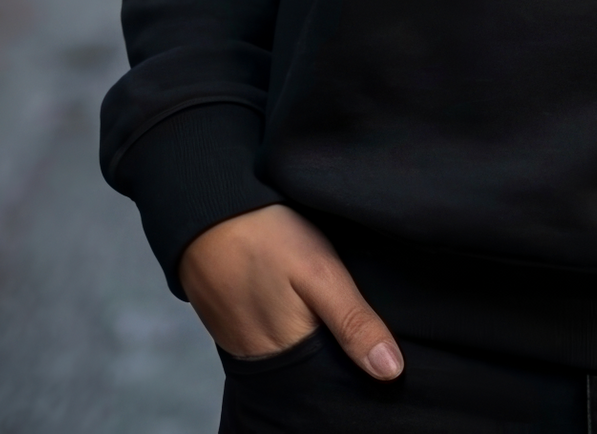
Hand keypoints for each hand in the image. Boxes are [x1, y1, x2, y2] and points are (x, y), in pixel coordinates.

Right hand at [178, 204, 403, 377]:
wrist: (205, 213)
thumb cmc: (266, 238)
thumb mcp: (321, 273)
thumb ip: (353, 322)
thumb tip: (391, 371)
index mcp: (289, 357)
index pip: (331, 383)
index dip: (357, 370)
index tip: (384, 357)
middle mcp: (264, 362)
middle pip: (312, 371)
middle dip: (338, 358)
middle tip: (364, 328)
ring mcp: (244, 345)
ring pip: (292, 356)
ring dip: (314, 342)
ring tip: (337, 318)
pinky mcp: (233, 326)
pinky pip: (270, 341)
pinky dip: (290, 329)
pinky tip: (303, 308)